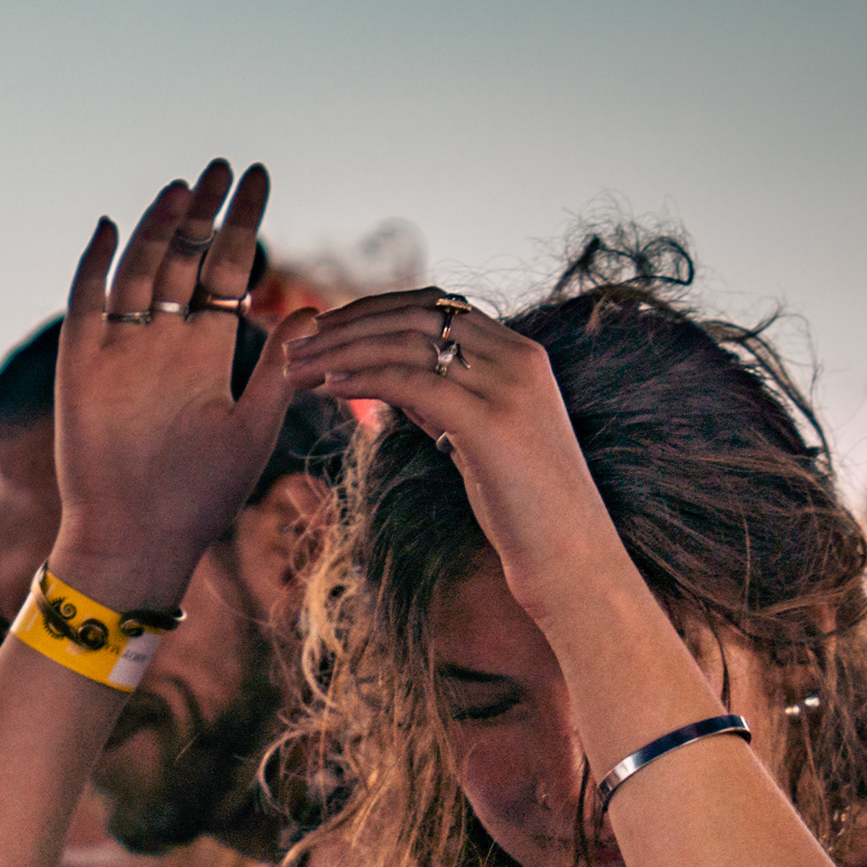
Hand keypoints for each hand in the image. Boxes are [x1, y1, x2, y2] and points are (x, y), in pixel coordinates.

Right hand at [53, 162, 298, 612]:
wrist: (137, 538)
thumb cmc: (200, 496)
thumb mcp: (253, 430)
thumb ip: (278, 370)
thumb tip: (311, 308)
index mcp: (208, 350)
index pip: (228, 268)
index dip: (243, 222)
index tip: (259, 176)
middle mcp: (165, 340)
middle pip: (183, 257)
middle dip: (202, 211)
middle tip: (222, 165)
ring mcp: (121, 348)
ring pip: (140, 270)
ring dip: (157, 226)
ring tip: (182, 186)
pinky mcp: (83, 364)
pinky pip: (87, 302)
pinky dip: (96, 264)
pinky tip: (111, 225)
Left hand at [273, 283, 620, 611]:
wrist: (572, 560)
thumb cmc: (523, 509)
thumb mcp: (479, 439)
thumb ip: (444, 400)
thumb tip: (393, 378)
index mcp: (519, 355)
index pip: (438, 306)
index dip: (375, 309)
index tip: (326, 328)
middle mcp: (518, 359)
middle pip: (418, 314)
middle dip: (348, 324)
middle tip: (294, 344)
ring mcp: (509, 387)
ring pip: (408, 342)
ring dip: (342, 349)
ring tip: (294, 368)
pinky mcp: (492, 422)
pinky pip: (413, 381)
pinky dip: (364, 377)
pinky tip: (328, 386)